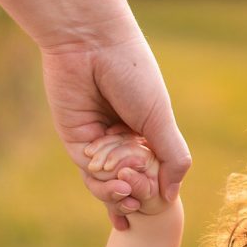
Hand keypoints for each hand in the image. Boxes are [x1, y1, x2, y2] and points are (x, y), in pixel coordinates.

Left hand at [41, 33, 190, 229]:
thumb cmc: (133, 74)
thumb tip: (170, 196)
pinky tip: (115, 184)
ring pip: (108, 181)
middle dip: (135, 196)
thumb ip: (172, 158)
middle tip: (139, 202)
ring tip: (127, 195)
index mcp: (148, 130)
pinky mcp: (75, 140)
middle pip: (130, 180)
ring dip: (117, 194)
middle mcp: (123, 138)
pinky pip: (89, 172)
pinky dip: (102, 183)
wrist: (91, 43)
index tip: (160, 201)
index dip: (156, 189)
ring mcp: (98, 140)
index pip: (154, 170)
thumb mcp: (160, 119)